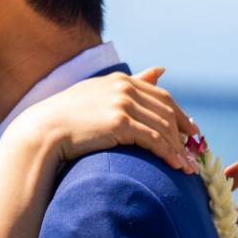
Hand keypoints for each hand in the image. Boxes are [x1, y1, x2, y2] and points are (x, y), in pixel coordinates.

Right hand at [11, 67, 200, 173]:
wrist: (42, 131)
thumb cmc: (65, 118)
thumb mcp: (99, 95)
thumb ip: (131, 83)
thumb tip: (161, 69)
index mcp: (120, 81)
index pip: (162, 97)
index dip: (180, 116)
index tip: (191, 133)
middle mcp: (124, 88)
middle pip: (167, 112)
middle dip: (184, 134)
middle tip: (195, 153)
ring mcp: (122, 103)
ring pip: (164, 127)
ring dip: (180, 149)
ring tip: (189, 167)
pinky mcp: (120, 122)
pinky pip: (154, 140)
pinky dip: (169, 154)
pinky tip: (177, 167)